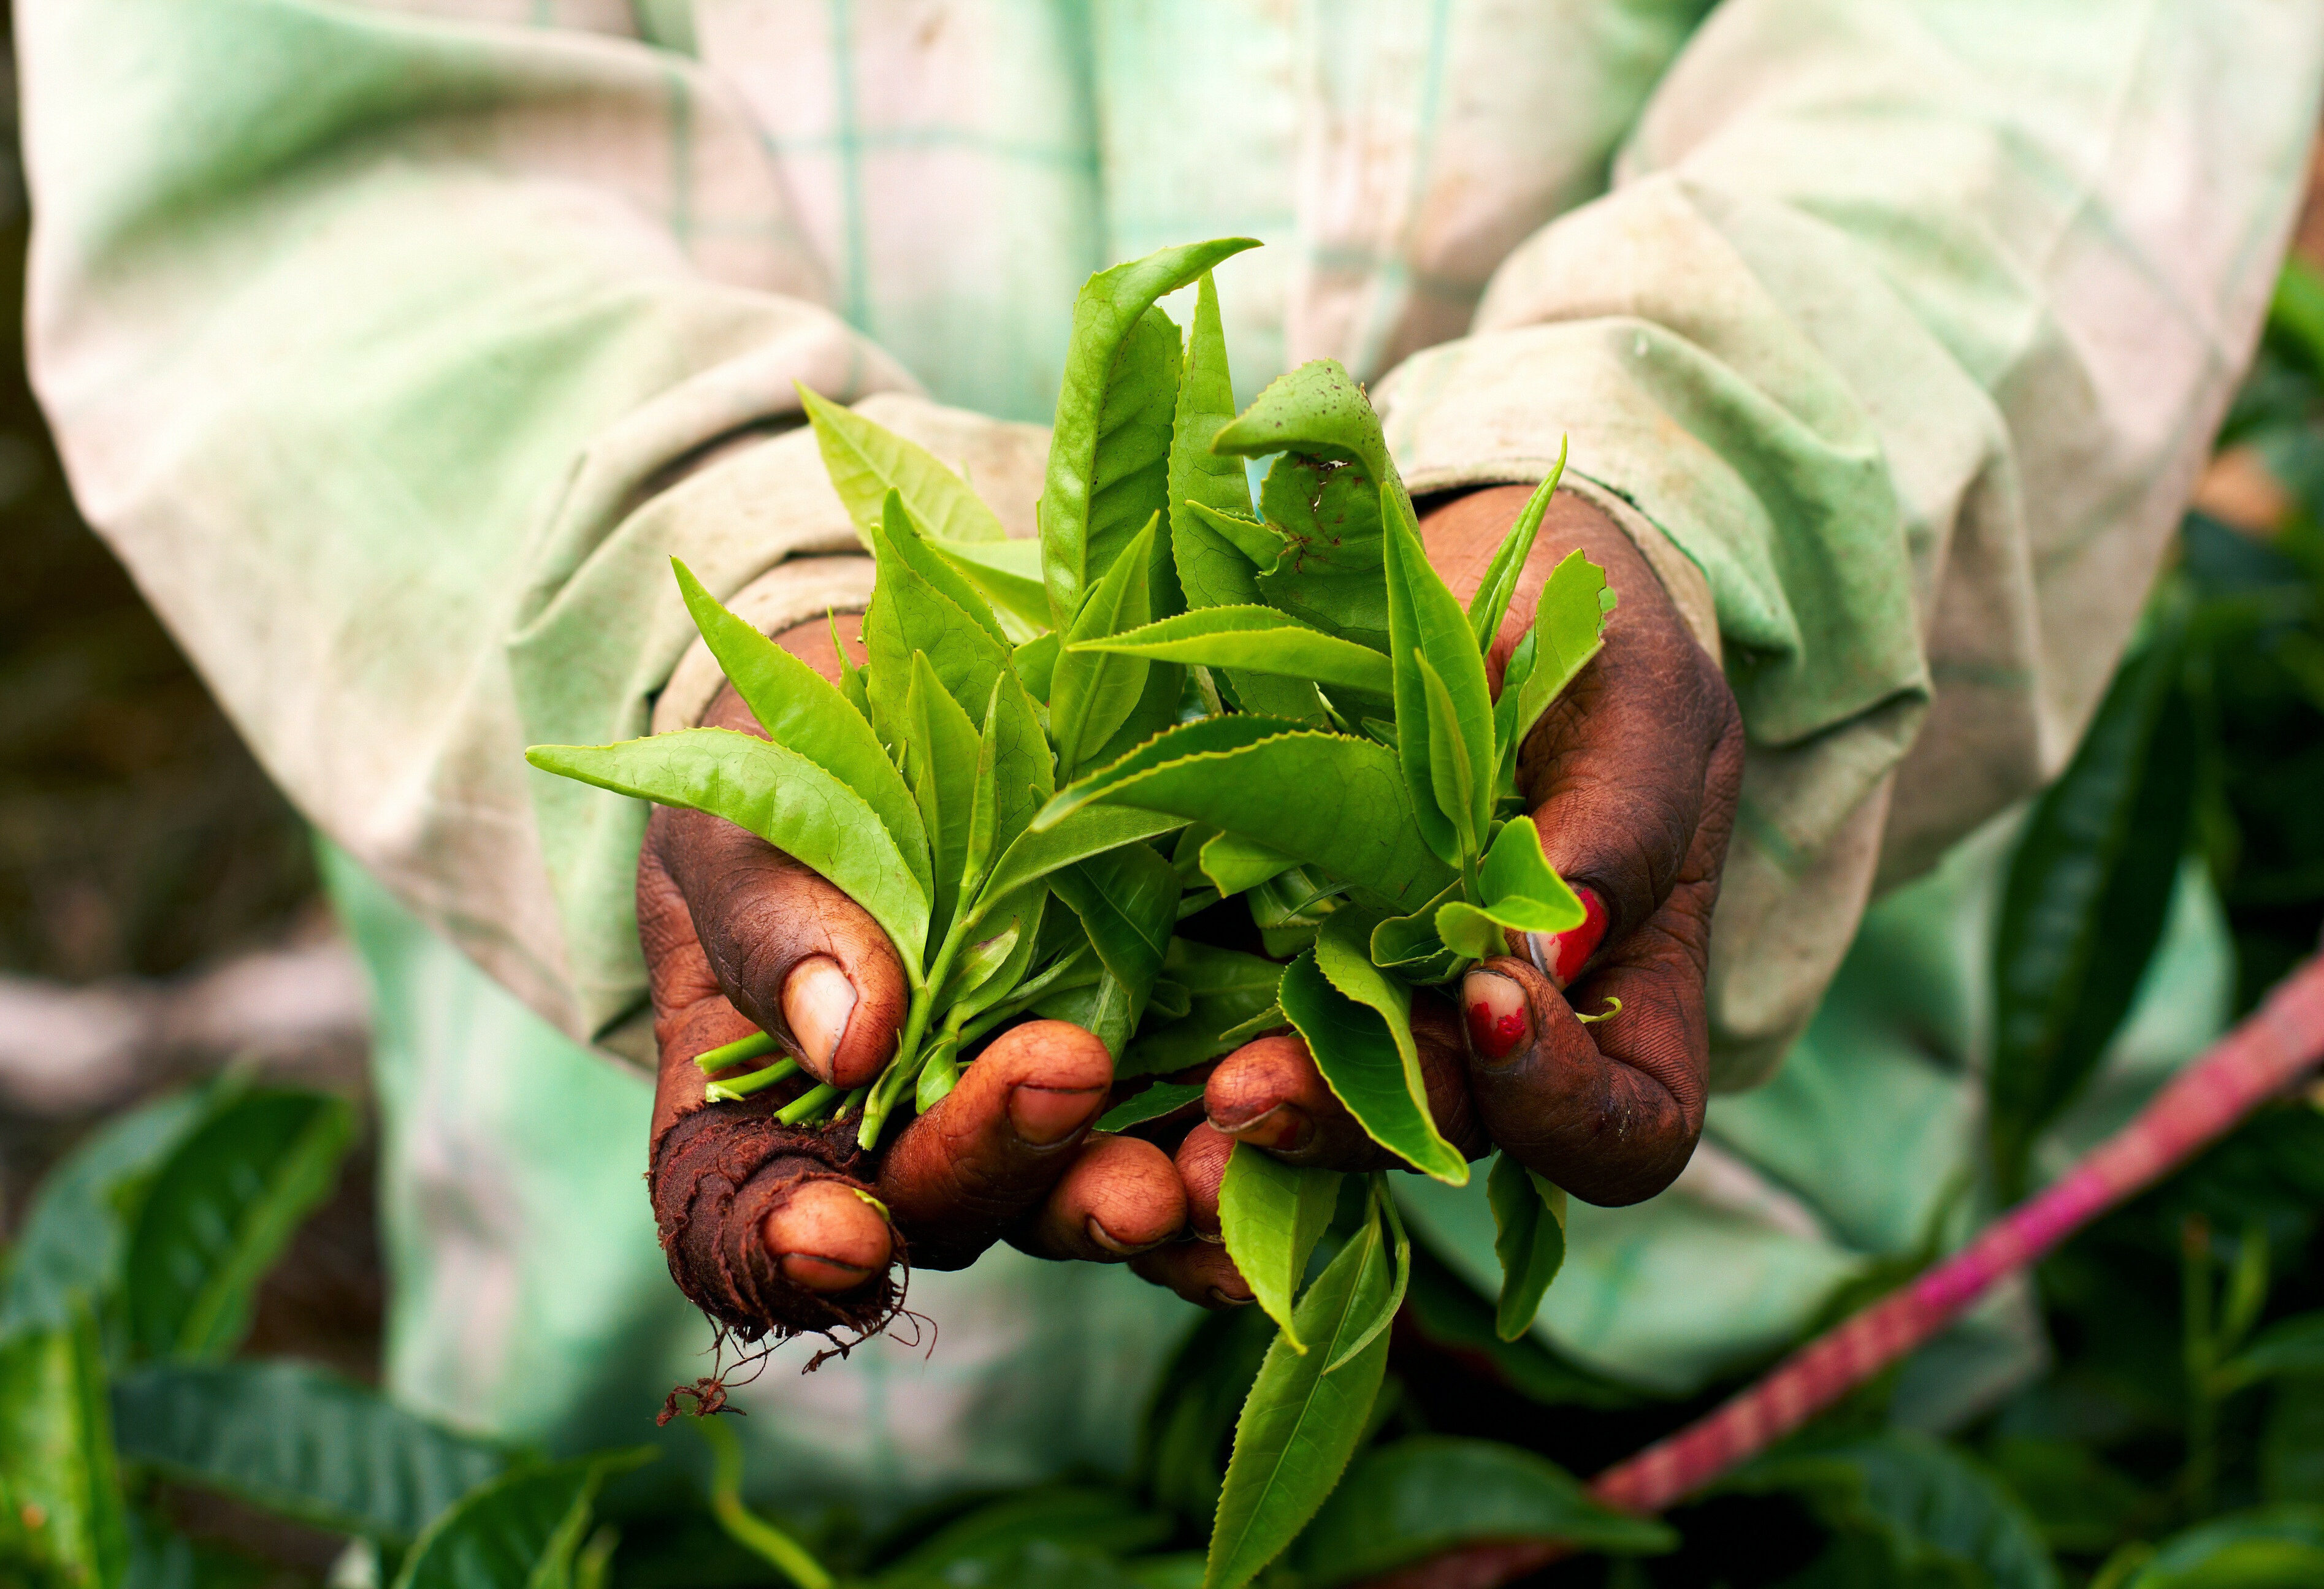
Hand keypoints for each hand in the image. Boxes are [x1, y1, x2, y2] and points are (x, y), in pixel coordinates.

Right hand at [636, 620, 1187, 1340]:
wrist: (910, 710)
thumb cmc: (786, 777)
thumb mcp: (748, 818)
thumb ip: (775, 921)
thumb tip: (849, 1039)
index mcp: (761, 1112)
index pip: (747, 1227)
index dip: (782, 1254)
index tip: (833, 1234)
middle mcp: (905, 1146)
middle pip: (948, 1208)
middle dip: (1008, 1161)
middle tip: (1062, 1077)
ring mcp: (1035, 1119)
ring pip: (1081, 1199)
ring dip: (1139, 1195)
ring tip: (1187, 1160)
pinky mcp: (1152, 1067)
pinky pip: (1199, 1136)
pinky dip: (1247, 1147)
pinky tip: (1275, 1117)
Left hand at [1132, 487, 1743, 1307]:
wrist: (1473, 575)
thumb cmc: (1593, 629)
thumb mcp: (1636, 694)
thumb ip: (1622, 816)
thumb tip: (1556, 951)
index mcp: (1628, 996)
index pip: (1627, 1131)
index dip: (1565, 1107)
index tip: (1494, 998)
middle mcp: (1505, 1038)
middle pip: (1451, 1138)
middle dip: (1359, 1123)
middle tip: (1254, 1089)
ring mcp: (1391, 1009)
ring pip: (1334, 1112)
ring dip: (1268, 1112)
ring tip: (1200, 1091)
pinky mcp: (1283, 961)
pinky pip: (1247, 1039)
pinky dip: (1197, 1056)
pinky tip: (1137, 1053)